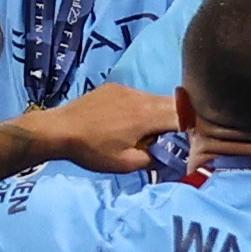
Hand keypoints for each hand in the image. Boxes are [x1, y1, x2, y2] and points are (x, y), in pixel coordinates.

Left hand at [41, 81, 181, 172]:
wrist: (59, 130)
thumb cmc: (92, 150)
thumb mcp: (124, 164)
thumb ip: (152, 160)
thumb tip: (167, 158)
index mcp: (147, 116)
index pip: (183, 116)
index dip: (192, 127)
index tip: (191, 138)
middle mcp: (141, 97)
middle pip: (172, 104)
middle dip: (178, 118)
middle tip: (174, 136)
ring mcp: (126, 89)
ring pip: (155, 98)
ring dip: (159, 112)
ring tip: (148, 131)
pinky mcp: (114, 87)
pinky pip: (137, 95)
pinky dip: (141, 106)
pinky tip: (127, 120)